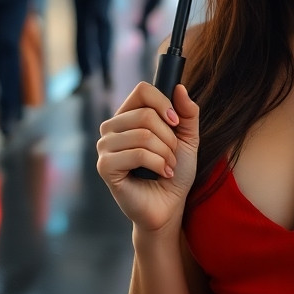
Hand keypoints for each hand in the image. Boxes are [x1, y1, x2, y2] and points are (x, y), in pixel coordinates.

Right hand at [96, 81, 199, 234]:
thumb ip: (187, 113)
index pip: (142, 90)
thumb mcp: (188, 138)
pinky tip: (161, 174)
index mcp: (128, 115)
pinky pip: (137, 154)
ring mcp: (105, 147)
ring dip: (165, 153)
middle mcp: (112, 128)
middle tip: (172, 155)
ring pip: (143, 135)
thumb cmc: (175, 171)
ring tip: (167, 166)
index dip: (163, 103)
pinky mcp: (104, 167)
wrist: (170, 205)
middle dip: (169, 137)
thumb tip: (179, 87)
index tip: (176, 122)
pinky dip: (157, 164)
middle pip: (145, 114)